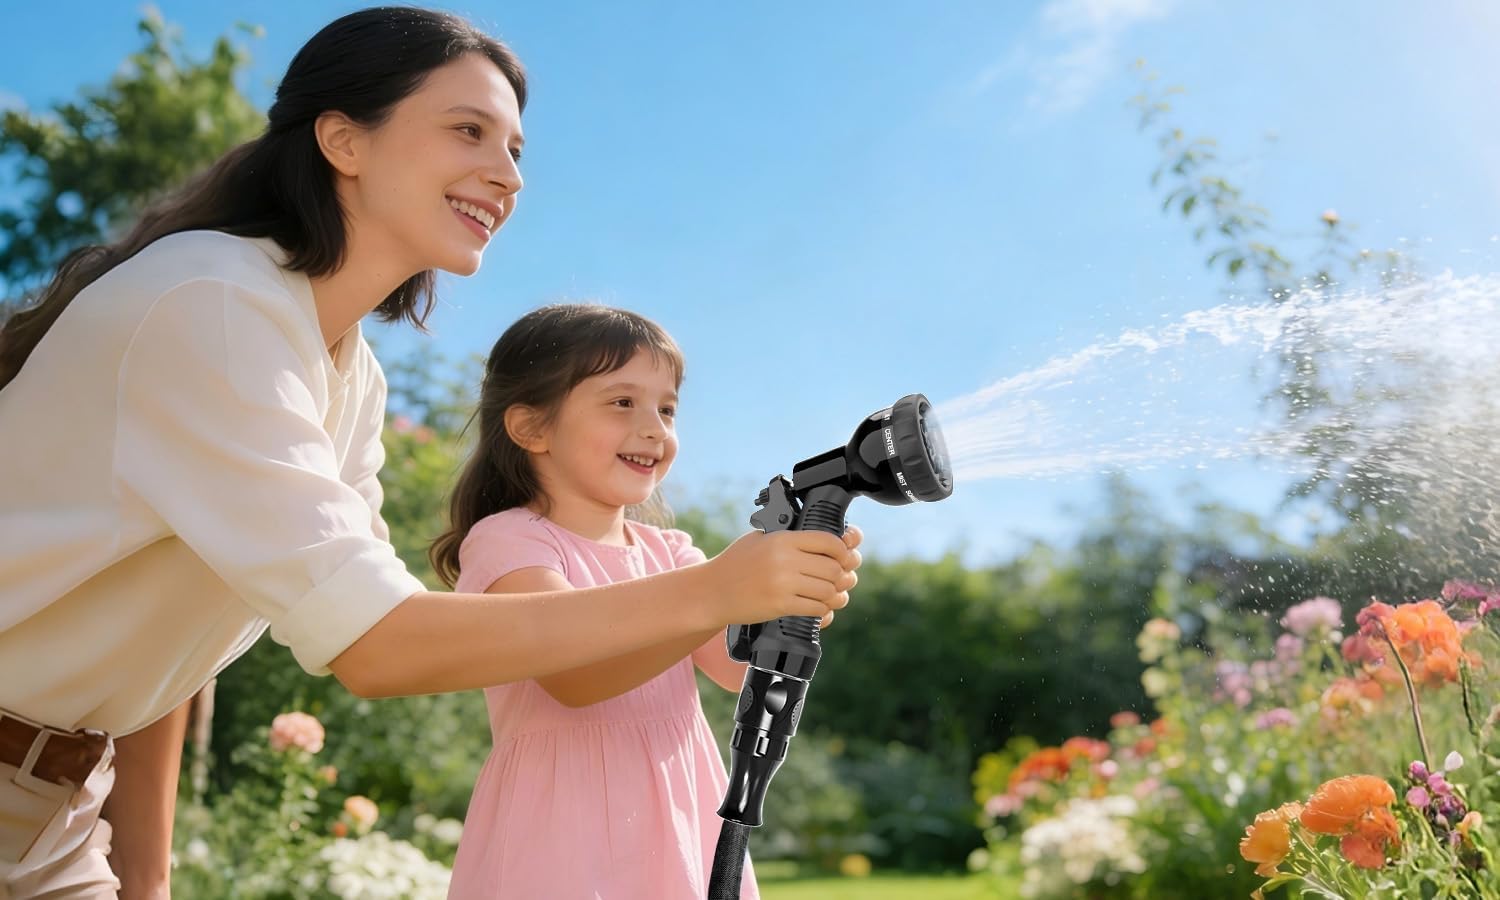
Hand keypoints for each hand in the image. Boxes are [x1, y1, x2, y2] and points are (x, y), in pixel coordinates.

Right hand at [705, 526, 860, 625]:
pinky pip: (816, 608)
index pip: (828, 541)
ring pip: (828, 590)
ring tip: (833, 594)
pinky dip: (823, 609)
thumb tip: (828, 542)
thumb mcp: (760, 538)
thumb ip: (790, 537)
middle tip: (842, 578)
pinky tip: (819, 606)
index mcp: (783, 539)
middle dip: (842, 575)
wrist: (713, 591)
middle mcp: (785, 560)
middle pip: (833, 568)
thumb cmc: (736, 563)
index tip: (844, 555)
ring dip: (835, 594)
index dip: (843, 550)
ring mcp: (783, 584)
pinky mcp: (780, 605)